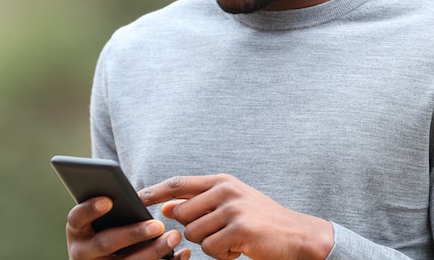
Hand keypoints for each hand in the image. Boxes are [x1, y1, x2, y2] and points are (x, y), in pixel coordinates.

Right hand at [66, 196, 191, 259]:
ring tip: (174, 237)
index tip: (109, 200)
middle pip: (106, 243)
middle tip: (157, 224)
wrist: (101, 258)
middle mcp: (82, 252)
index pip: (77, 217)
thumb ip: (107, 205)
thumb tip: (125, 191)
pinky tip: (182, 253)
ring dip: (153, 251)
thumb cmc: (104, 226)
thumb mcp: (98, 217)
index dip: (91, 209)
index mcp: (76, 230)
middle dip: (133, 234)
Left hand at [139, 175, 332, 259]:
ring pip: (194, 233)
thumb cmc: (260, 220)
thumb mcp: (230, 204)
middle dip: (192, 230)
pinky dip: (221, 255)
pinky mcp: (240, 229)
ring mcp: (233, 209)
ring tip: (231, 240)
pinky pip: (210, 248)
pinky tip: (238, 249)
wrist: (298, 235)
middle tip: (216, 233)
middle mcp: (225, 190)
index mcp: (221, 181)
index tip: (135, 198)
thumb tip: (165, 207)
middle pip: (182, 214)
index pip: (178, 183)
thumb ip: (199, 203)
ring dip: (209, 244)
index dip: (154, 191)